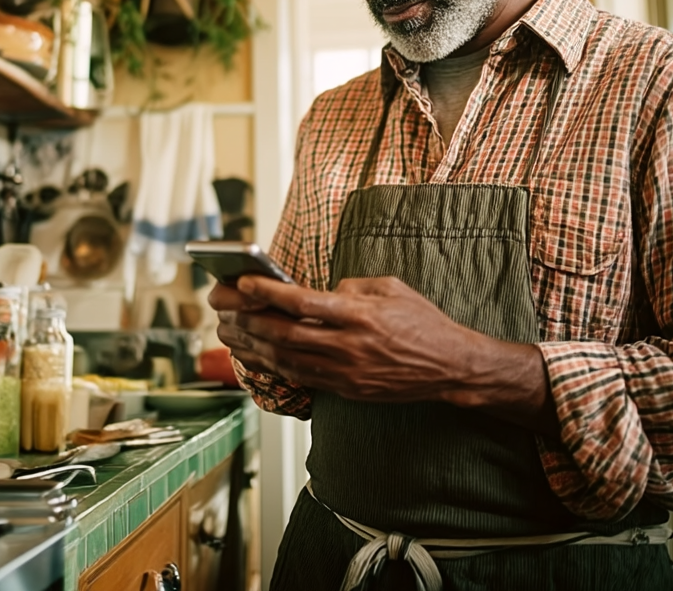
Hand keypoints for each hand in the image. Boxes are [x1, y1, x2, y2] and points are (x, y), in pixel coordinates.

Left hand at [215, 274, 557, 433]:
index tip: (242, 282)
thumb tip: (322, 291)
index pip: (303, 303)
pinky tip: (254, 356)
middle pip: (285, 334)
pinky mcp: (347, 389)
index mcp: (360, 315)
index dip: (268, 293)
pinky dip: (273, 366)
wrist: (450, 367)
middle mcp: (350, 346)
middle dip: (248, 320)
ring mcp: (347, 372)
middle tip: (222, 307)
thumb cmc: (422, 322)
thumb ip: (352, 286)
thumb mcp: (392, 288)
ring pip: (287, 360)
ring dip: (252, 346)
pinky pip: (301, 378)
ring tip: (227, 331)